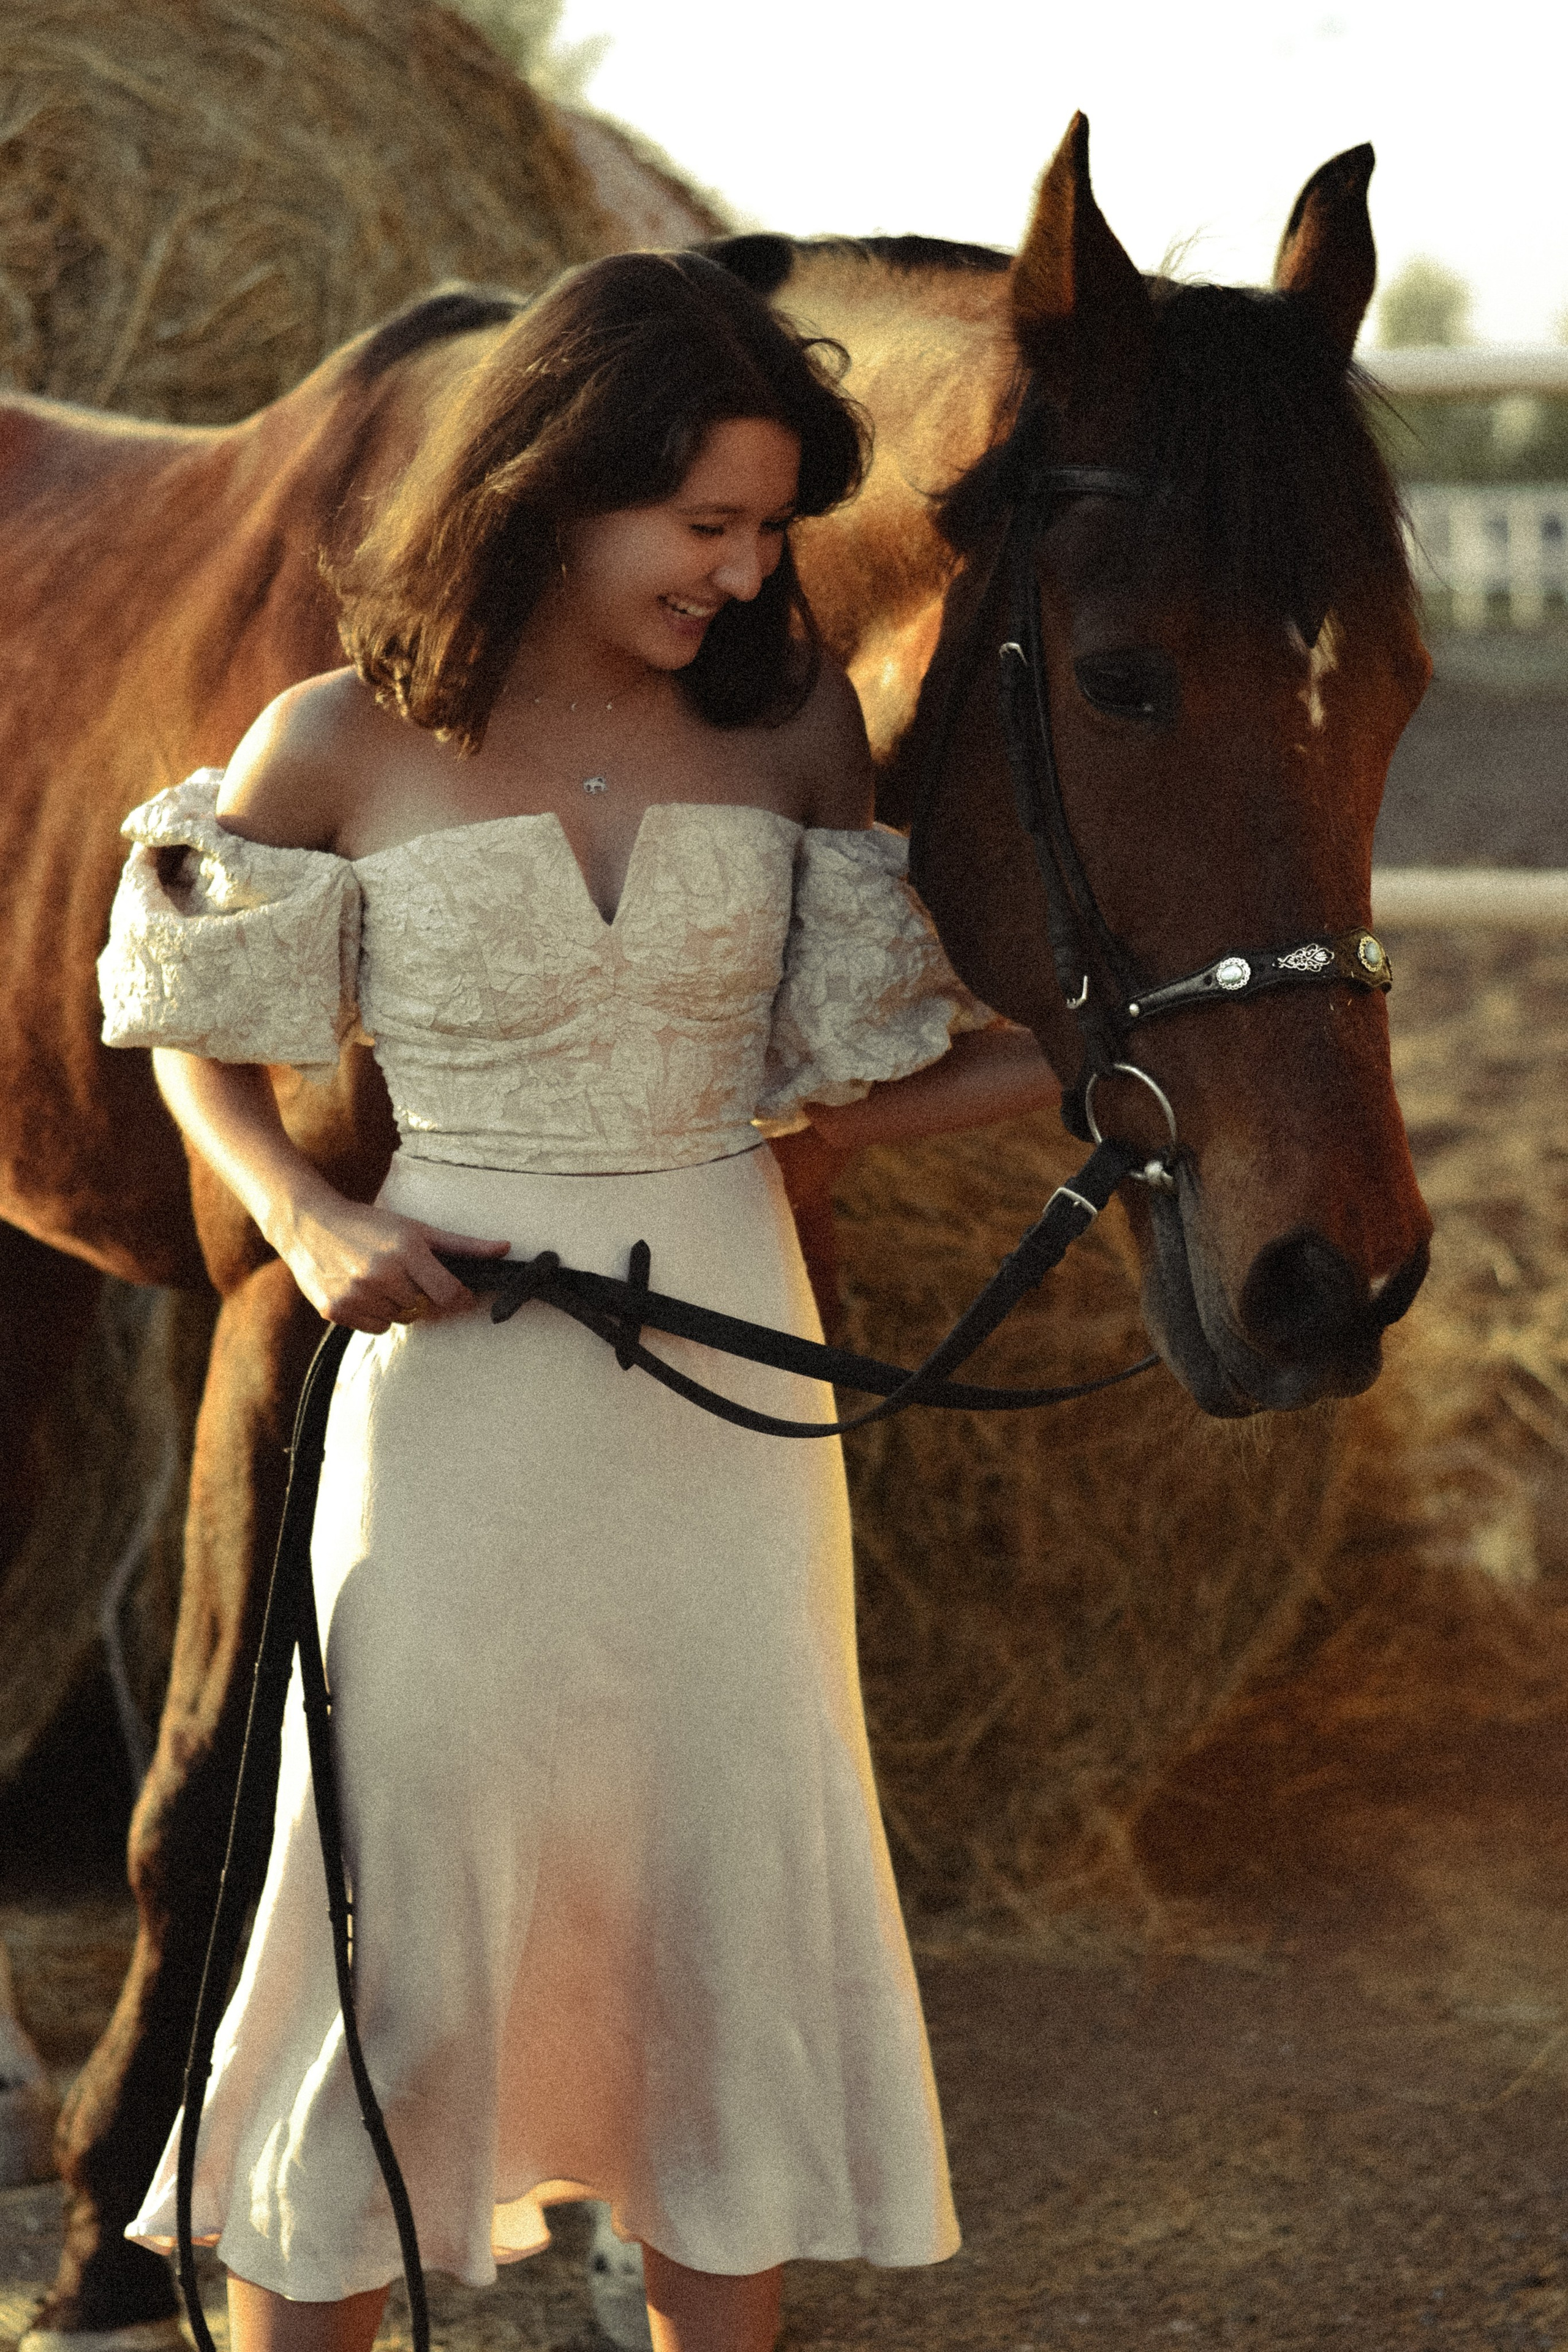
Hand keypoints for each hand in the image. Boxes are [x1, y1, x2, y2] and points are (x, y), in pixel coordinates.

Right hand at [281, 1198, 509, 1331]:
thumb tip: (505, 1248)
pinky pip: (377, 1328)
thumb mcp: (417, 1228)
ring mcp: (357, 1294)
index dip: (459, 1297)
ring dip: (397, 1305)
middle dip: (421, 1294)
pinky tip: (362, 1289)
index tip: (457, 1293)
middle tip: (403, 1273)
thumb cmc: (369, 1224)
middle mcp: (382, 1274)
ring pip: (401, 1319)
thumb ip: (463, 1244)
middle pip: (425, 1307)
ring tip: (379, 1277)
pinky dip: (375, 1314)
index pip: (449, 1294)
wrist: (309, 1223)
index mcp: (406, 1251)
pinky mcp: (336, 1310)